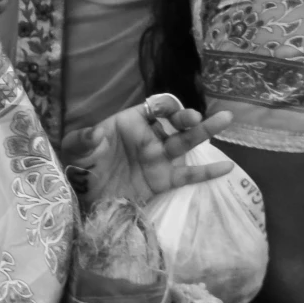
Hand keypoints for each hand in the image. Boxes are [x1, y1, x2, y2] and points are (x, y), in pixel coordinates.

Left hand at [62, 93, 233, 210]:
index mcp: (130, 122)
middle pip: (173, 122)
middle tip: (195, 118)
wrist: (85, 197)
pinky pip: (187, 175)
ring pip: (185, 143)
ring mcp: (158, 159)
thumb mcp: (77, 149)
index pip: (152, 108)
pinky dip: (207, 172)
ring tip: (226, 119)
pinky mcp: (163, 180)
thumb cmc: (81, 165)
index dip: (163, 105)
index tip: (169, 111)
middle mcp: (149, 137)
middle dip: (186, 117)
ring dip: (204, 132)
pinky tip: (227, 167)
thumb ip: (84, 139)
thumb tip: (93, 133)